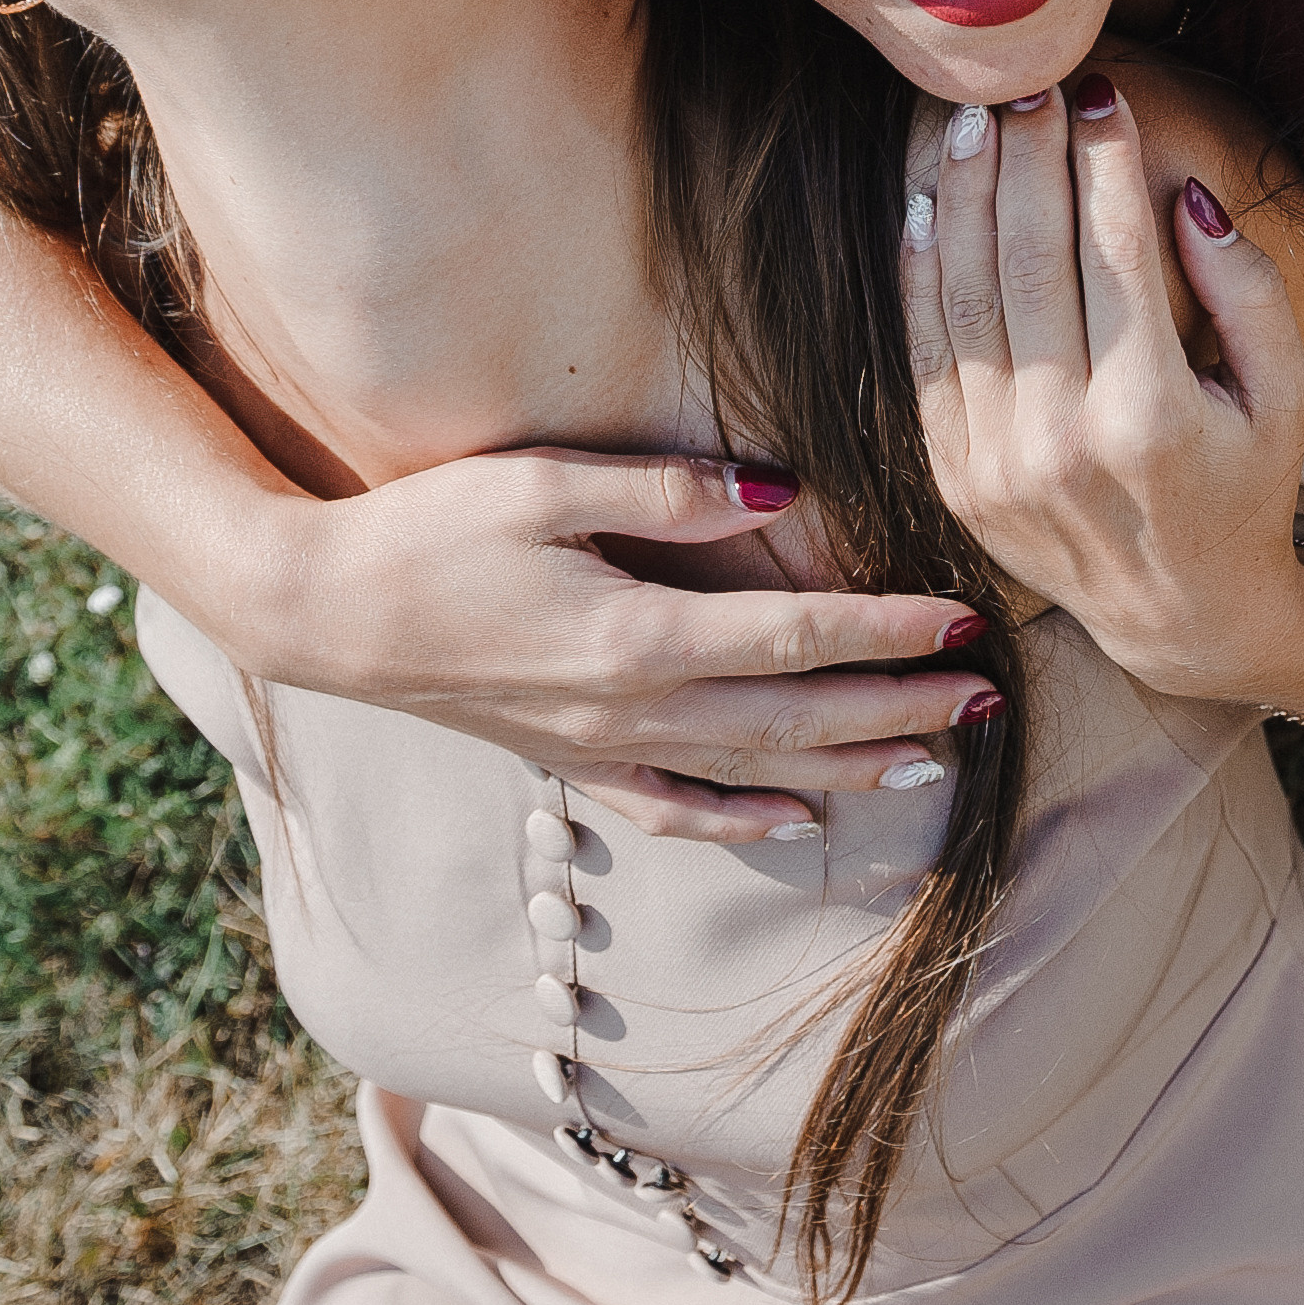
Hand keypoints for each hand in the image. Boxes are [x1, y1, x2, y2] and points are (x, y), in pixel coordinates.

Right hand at [246, 453, 999, 842]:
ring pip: (751, 770)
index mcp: (637, 636)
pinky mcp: (568, 761)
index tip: (961, 625)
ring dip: (846, 766)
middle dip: (898, 709)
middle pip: (796, 715)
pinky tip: (794, 819)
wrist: (317, 613)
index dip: (887, 633)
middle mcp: (630, 708)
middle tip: (987, 700)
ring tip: (931, 763)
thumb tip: (784, 489)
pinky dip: (742, 818)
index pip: (797, 637)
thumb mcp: (547, 484)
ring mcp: (600, 747)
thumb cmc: (428, 530)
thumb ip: (672, 492)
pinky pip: (673, 807)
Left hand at [902, 78, 1303, 703]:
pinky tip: (931, 200)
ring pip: (965, 294)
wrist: (1184, 619)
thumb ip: (1248, 293)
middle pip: (1029, 258)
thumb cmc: (1246, 490)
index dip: (1105, 160)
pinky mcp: (954, 476)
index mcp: (1149, 418)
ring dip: (966, 195)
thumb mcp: (1287, 398)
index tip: (1103, 93)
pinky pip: (927, 351)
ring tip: (976, 120)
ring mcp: (995, 463)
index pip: (1114, 252)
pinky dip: (922, 269)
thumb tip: (1185, 194)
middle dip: (1028, 156)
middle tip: (1031, 85)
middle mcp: (1061, 440)